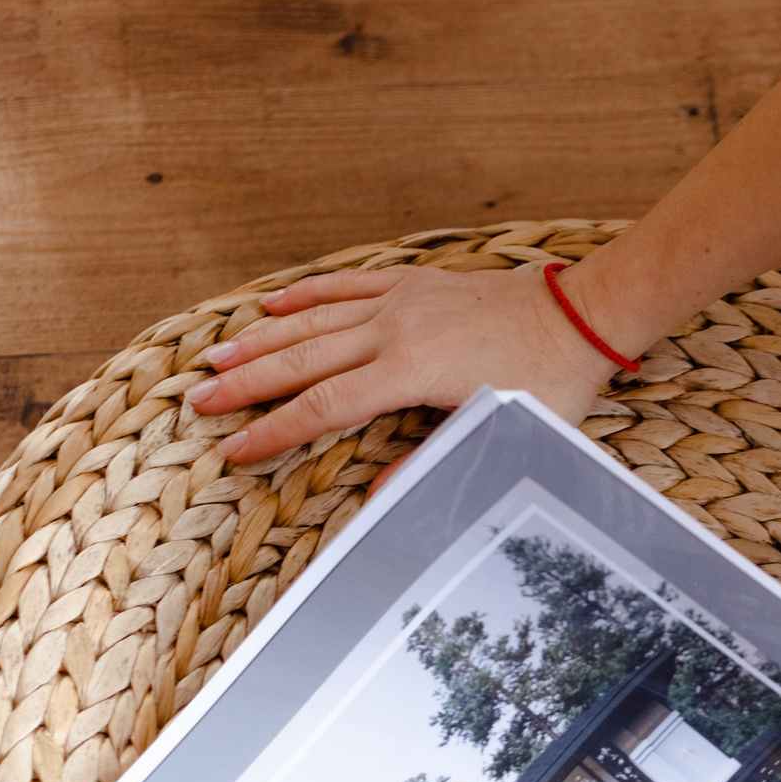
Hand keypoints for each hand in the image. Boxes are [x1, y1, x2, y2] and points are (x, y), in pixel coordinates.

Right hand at [188, 262, 624, 463]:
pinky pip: (347, 284)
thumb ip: (433, 462)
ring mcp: (401, 300)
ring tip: (217, 360)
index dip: (274, 432)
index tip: (234, 451)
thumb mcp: (497, 431)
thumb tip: (380, 500)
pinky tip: (272, 304)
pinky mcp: (414, 282)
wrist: (581, 314)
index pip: (323, 408)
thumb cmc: (548, 378)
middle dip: (247, 386)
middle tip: (199, 404)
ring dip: (262, 340)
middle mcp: (394, 329)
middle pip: (302, 360)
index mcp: (408, 371)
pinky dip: (306, 295)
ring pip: (314, 320)